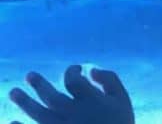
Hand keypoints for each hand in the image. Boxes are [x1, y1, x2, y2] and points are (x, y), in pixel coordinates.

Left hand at [8, 65, 134, 123]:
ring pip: (38, 114)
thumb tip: (92, 69)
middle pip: (51, 96)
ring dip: (24, 102)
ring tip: (13, 92)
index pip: (74, 80)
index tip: (75, 69)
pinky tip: (12, 123)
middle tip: (29, 75)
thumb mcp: (122, 100)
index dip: (72, 70)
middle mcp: (74, 114)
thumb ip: (110, 80)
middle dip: (39, 84)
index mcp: (92, 101)